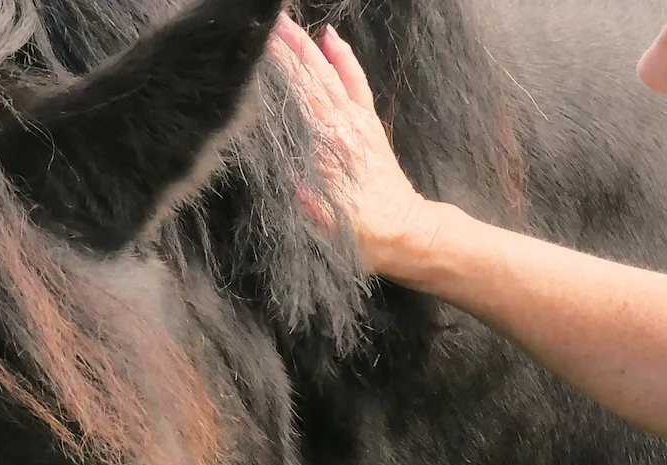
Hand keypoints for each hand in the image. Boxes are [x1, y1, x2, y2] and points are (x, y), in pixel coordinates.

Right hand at [267, 16, 441, 277]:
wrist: (404, 235)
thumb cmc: (361, 234)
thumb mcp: (321, 222)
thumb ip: (302, 194)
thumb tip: (284, 169)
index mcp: (328, 149)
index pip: (300, 98)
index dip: (282, 70)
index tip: (262, 47)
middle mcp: (343, 129)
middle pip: (311, 80)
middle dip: (290, 50)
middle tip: (269, 26)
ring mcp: (357, 124)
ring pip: (330, 76)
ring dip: (310, 49)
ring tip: (289, 27)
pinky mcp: (369, 125)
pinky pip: (355, 84)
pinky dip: (344, 60)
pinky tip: (331, 41)